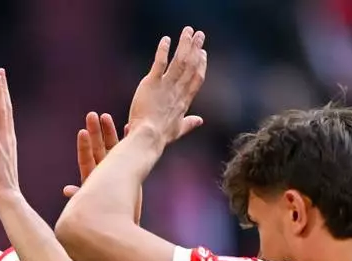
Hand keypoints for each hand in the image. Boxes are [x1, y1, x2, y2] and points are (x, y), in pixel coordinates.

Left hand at [0, 68, 20, 203]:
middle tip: (0, 71)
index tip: (2, 84)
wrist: (6, 195)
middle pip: (6, 107)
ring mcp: (2, 140)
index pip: (7, 115)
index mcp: (9, 140)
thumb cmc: (2, 185)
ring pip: (2, 111)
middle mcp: (8, 137)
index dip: (4, 98)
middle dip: (3, 89)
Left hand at [62, 112, 143, 222]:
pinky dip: (128, 141)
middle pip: (98, 149)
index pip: (86, 158)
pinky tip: (128, 127)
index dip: (84, 145)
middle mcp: (104, 175)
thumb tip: (66, 189)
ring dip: (109, 133)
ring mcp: (117, 174)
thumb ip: (80, 195)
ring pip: (112, 149)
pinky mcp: (130, 174)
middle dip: (95, 133)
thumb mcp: (90, 205)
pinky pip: (129, 154)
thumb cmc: (105, 222)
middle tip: (92, 115)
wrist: (124, 229)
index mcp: (92, 181)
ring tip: (106, 117)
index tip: (82, 131)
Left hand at [127, 27, 206, 147]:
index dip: (201, 64)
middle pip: (190, 65)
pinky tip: (166, 39)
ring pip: (179, 61)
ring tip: (188, 31)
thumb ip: (189, 123)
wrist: (148, 138)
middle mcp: (178, 91)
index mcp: (184, 101)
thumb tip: (200, 121)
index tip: (203, 53)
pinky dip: (163, 50)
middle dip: (196, 48)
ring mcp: (166, 86)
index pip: (196, 79)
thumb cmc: (160, 137)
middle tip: (199, 34)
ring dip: (184, 44)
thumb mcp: (178, 130)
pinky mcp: (152, 83)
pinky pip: (160, 63)